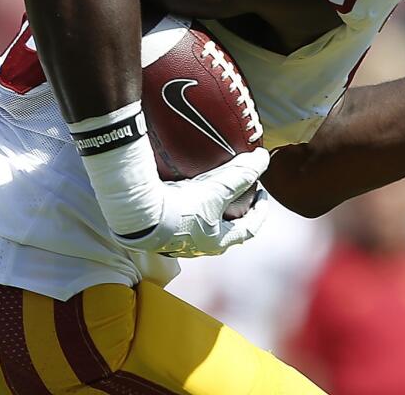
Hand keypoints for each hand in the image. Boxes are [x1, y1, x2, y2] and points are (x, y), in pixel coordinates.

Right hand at [114, 148, 270, 257]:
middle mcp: (200, 246)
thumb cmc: (183, 209)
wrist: (140, 215)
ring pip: (204, 225)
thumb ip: (242, 175)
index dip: (260, 211)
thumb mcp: (218, 190)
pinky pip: (183, 218)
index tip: (263, 195)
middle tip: (241, 194)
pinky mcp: (162, 230)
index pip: (249, 228)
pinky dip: (191, 206)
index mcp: (218, 242)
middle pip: (227, 229)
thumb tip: (263, 159)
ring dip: (213, 210)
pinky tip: (185, 191)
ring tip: (214, 191)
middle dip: (236, 212)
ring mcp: (180, 240)